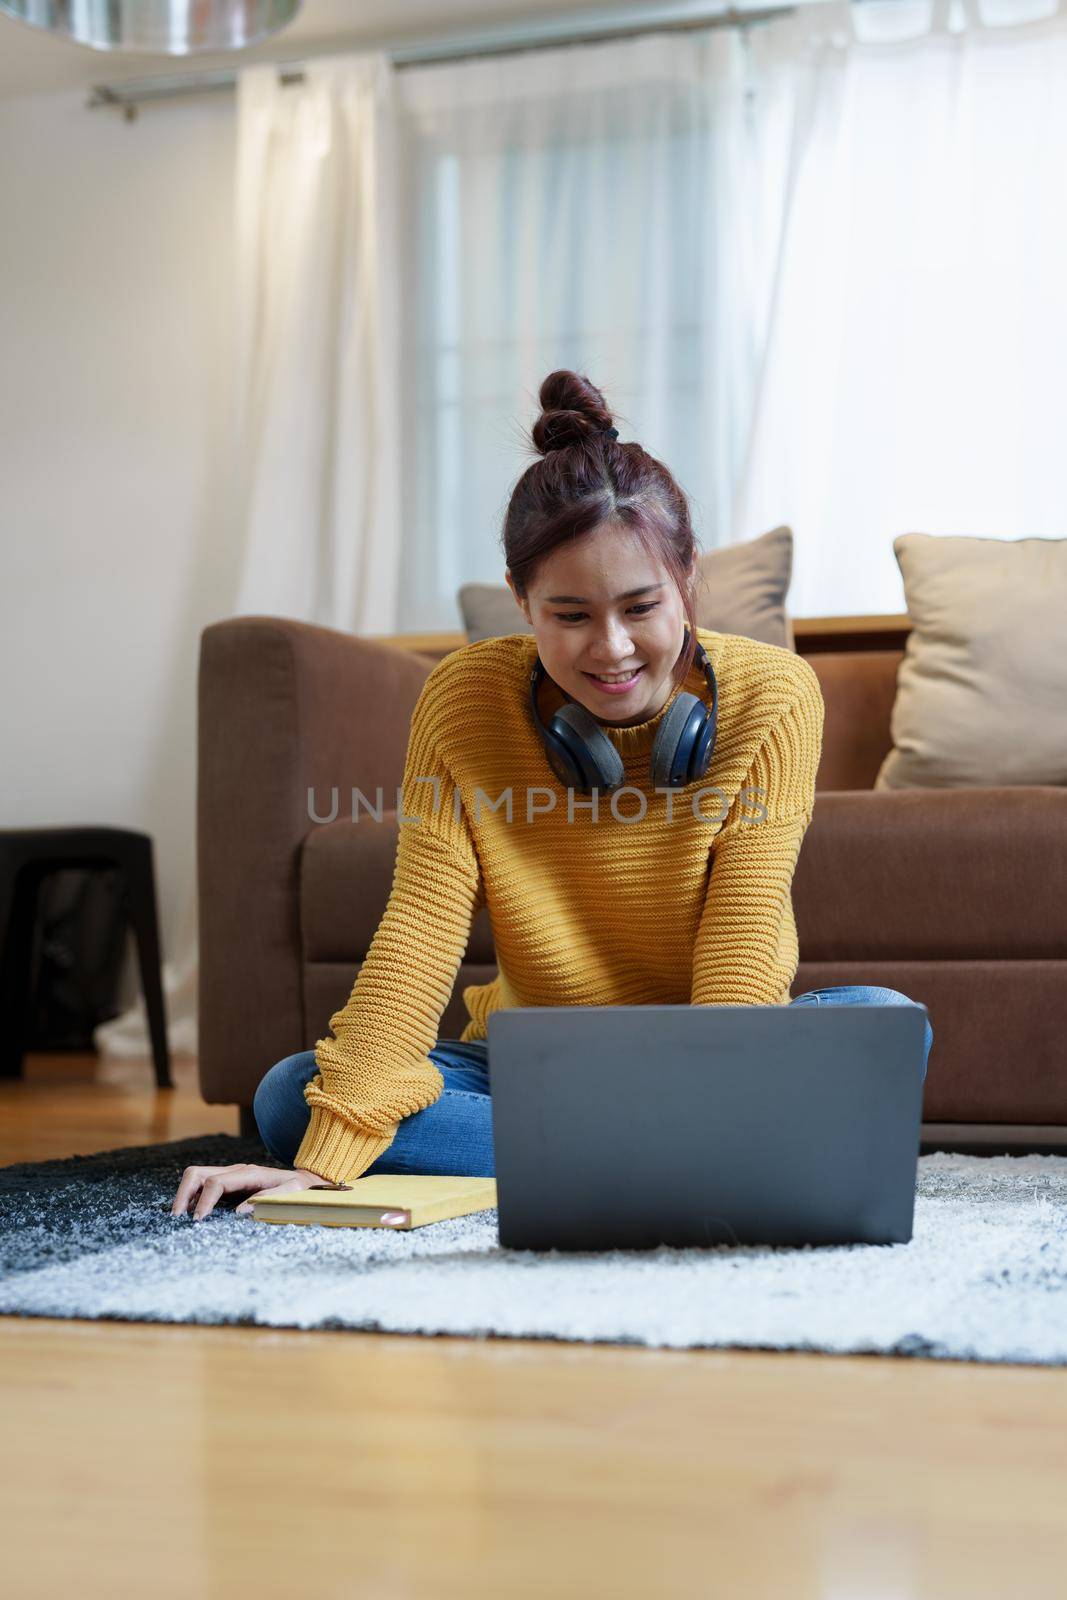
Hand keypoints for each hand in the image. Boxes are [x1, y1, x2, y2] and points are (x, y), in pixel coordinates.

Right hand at [170, 1163, 334, 1221]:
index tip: (197, 1221)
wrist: (304, 1183)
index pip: (215, 1182)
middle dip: (183, 1194)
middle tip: (177, 1219)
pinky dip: (192, 1198)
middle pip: (197, 1173)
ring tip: (179, 1218)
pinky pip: (202, 1186)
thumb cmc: (298, 1190)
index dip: (203, 1201)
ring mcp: (230, 1176)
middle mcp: (235, 1171)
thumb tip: (239, 1213)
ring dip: (184, 1196)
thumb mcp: (290, 1194)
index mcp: (248, 1174)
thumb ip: (267, 1201)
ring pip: (196, 1177)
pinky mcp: (228, 1184)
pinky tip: (190, 1215)